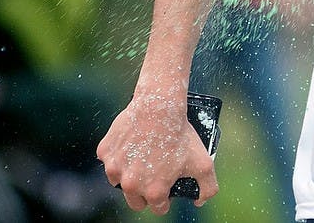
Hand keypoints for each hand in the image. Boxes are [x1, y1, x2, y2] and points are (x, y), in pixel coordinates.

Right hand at [98, 91, 217, 215]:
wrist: (159, 106)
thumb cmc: (180, 134)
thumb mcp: (204, 163)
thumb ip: (208, 188)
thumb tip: (199, 201)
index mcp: (153, 191)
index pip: (158, 208)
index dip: (165, 198)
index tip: (167, 185)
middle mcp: (131, 184)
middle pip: (136, 201)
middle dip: (145, 191)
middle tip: (155, 172)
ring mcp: (115, 168)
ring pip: (119, 181)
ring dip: (129, 174)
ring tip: (143, 157)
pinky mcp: (105, 152)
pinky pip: (109, 159)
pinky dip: (118, 154)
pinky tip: (131, 144)